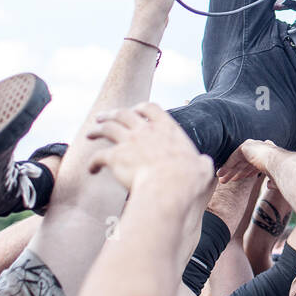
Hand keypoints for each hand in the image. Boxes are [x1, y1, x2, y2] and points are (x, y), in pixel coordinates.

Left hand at [85, 102, 212, 193]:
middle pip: (123, 114)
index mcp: (166, 128)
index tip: (135, 110)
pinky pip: (98, 156)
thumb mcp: (202, 167)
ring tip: (90, 133)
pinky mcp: (115, 157)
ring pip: (107, 128)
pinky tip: (91, 170)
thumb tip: (206, 164)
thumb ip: (201, 162)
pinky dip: (93, 163)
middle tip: (103, 117)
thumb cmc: (188, 179)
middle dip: (112, 114)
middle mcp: (145, 130)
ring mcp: (128, 142)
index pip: (151, 108)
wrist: (169, 187)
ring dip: (97, 129)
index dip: (141, 108)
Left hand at [217, 138, 284, 183]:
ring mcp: (254, 146)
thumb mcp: (276, 179)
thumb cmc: (282, 174)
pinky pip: (234, 157)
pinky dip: (227, 165)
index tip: (239, 178)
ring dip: (229, 170)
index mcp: (269, 155)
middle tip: (227, 180)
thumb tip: (268, 185)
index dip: (247, 172)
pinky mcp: (247, 146)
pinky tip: (221, 173)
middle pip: (245, 162)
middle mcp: (261, 149)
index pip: (255, 164)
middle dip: (235, 172)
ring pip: (238, 160)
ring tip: (221, 179)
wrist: (279, 164)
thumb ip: (272, 181)